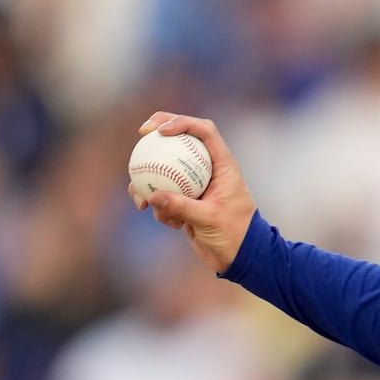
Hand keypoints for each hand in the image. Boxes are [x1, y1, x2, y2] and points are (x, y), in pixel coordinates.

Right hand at [132, 112, 255, 273]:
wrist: (238, 257)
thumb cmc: (234, 235)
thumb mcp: (209, 220)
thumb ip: (181, 207)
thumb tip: (151, 196)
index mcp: (223, 166)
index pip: (205, 131)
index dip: (183, 122)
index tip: (161, 130)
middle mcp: (209, 169)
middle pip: (183, 139)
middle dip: (160, 131)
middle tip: (141, 133)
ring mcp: (195, 183)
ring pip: (166, 167)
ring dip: (150, 180)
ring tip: (142, 199)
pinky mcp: (185, 199)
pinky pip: (163, 194)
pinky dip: (159, 206)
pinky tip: (168, 222)